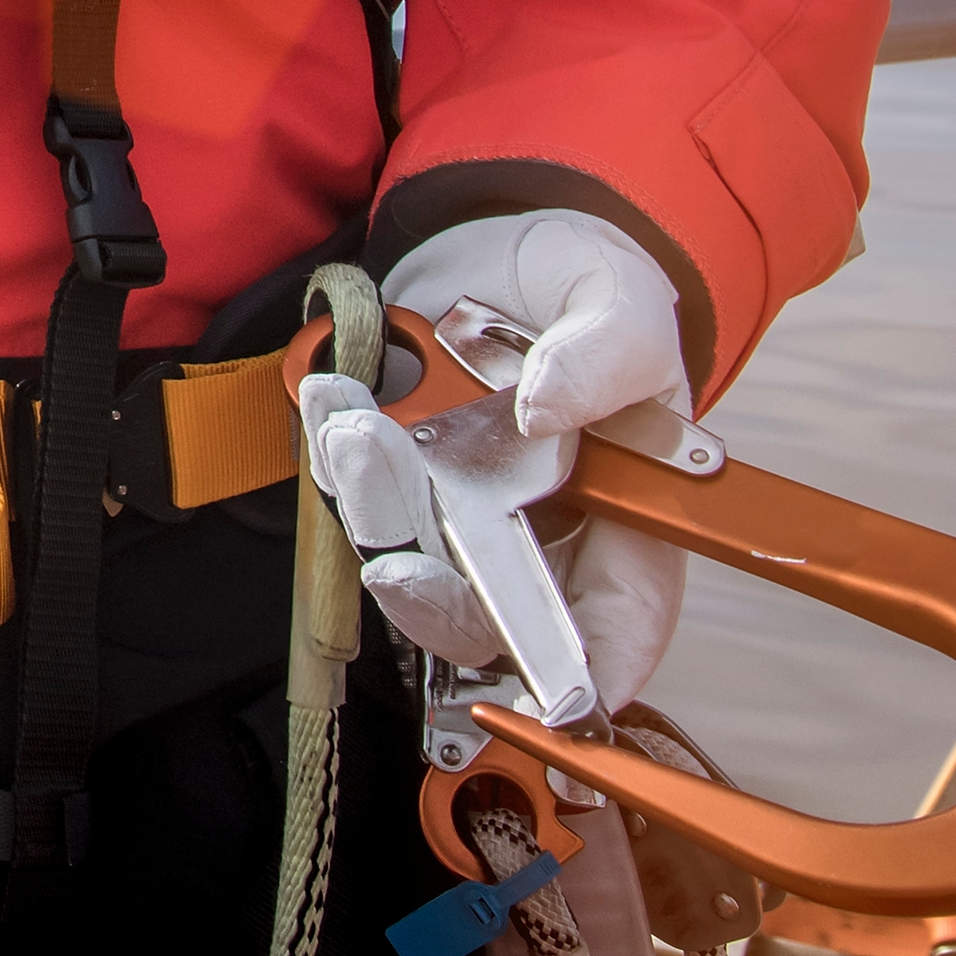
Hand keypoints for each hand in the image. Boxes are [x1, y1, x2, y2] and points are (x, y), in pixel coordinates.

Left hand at [297, 212, 696, 692]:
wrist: (512, 253)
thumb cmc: (593, 300)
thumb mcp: (623, 312)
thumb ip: (603, 358)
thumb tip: (549, 407)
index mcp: (626, 529)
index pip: (616, 633)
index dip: (586, 681)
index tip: (556, 702)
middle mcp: (537, 540)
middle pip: (484, 616)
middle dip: (437, 599)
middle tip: (400, 568)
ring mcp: (456, 511)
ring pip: (407, 551)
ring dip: (375, 507)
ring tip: (358, 433)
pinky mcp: (394, 474)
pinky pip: (355, 485)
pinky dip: (335, 447)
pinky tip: (329, 395)